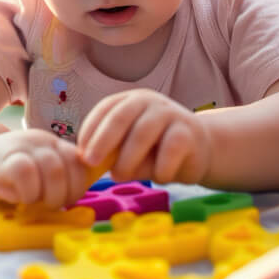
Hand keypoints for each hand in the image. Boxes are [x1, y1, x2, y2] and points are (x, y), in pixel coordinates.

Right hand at [0, 129, 90, 208]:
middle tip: (47, 204)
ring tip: (34, 202)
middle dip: (63, 194)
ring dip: (48, 195)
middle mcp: (42, 142)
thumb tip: (76, 199)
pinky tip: (18, 198)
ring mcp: (23, 147)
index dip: (77, 186)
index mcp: (54, 145)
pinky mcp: (3, 159)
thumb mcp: (38, 169)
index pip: (80, 163)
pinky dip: (27, 192)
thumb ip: (58, 177)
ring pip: (53, 169)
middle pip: (70, 167)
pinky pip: (25, 172)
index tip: (65, 200)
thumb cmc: (9, 171)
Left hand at [78, 88, 211, 183]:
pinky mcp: (189, 131)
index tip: (80, 154)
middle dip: (102, 140)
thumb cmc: (156, 150)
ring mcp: (170, 113)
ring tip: (119, 176)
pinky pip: (170, 149)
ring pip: (143, 132)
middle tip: (90, 162)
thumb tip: (91, 165)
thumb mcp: (130, 150)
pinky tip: (160, 177)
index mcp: (129, 101)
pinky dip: (160, 168)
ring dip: (127, 158)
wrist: (199, 149)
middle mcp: (148, 101)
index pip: (104, 109)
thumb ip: (113, 153)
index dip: (90, 131)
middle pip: (120, 116)